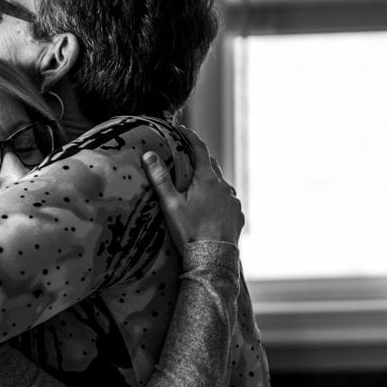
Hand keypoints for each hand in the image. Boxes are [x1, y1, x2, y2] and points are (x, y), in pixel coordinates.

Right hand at [141, 133, 242, 247]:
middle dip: (200, 160)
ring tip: (200, 189)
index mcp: (207, 179)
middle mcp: (224, 186)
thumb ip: (160, 179)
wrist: (213, 257)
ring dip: (212, 183)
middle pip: (212, 165)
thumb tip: (148, 155)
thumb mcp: (170, 204)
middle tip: (188, 158)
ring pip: (222, 185)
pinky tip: (212, 210)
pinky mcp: (238, 215)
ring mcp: (233, 201)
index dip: (190, 136)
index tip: (182, 128)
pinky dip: (220, 201)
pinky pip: (229, 202)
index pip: (199, 149)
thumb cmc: (190, 230)